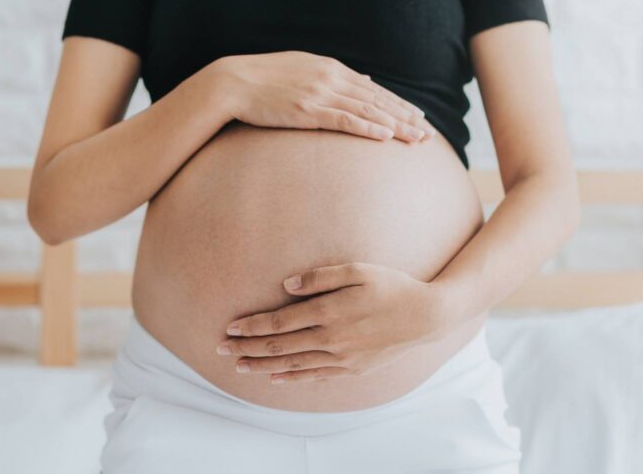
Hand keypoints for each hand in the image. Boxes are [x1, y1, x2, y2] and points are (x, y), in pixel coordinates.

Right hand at [212, 51, 436, 141]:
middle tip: (429, 133)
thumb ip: (332, 76)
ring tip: (417, 139)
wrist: (231, 83)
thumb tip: (363, 82)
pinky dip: (368, 128)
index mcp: (330, 67)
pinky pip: (345, 120)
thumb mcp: (301, 69)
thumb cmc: (261, 80)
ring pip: (368, 110)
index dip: (398, 103)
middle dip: (406, 116)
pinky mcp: (307, 110)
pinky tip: (386, 137)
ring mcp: (320, 93)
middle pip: (377, 100)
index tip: (418, 116)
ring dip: (396, 125)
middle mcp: (330, 77)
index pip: (373, 88)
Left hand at [216, 262, 447, 383]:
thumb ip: (320, 277)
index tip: (229, 327)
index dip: (251, 326)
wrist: (427, 317)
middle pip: (279, 346)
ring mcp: (342, 358)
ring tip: (239, 366)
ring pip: (293, 364)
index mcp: (329, 312)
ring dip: (262, 365)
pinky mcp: (352, 369)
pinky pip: (315, 376)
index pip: (279, 322)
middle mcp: (331, 339)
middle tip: (220, 348)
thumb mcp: (358, 270)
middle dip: (247, 347)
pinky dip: (292, 378)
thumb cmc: (390, 286)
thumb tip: (286, 285)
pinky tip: (274, 378)